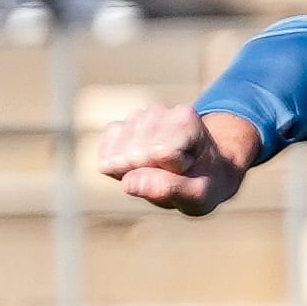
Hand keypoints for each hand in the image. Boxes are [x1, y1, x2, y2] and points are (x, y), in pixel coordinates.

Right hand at [101, 104, 257, 215]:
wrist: (197, 170)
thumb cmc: (201, 182)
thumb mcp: (198, 195)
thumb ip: (168, 188)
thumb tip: (128, 183)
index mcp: (185, 119)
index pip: (161, 153)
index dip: (171, 171)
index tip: (186, 168)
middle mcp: (158, 111)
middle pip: (136, 155)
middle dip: (151, 173)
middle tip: (171, 172)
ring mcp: (135, 117)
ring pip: (119, 156)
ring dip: (136, 172)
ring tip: (158, 169)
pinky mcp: (116, 129)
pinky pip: (105, 155)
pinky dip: (119, 170)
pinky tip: (140, 168)